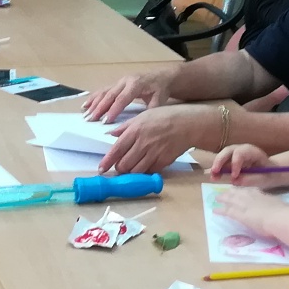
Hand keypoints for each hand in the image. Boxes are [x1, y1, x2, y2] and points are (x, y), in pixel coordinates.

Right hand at [83, 69, 171, 123]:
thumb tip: (141, 122)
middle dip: (99, 108)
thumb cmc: (160, 90)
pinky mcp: (116, 83)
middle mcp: (125, 81)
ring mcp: (119, 81)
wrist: (161, 77)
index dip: (113, 110)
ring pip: (103, 92)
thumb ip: (150, 110)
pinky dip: (93, 98)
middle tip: (90, 120)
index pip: (122, 99)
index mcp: (135, 84)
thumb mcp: (159, 100)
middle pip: (109, 95)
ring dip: (93, 104)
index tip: (105, 121)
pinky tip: (85, 105)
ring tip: (85, 115)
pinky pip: (103, 90)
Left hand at [97, 106, 212, 174]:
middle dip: (119, 168)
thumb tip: (110, 133)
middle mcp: (142, 144)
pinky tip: (145, 166)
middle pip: (124, 165)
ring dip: (131, 172)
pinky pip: (149, 171)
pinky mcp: (163, 162)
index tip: (101, 169)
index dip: (107, 162)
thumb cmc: (164, 117)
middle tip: (119, 166)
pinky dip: (144, 171)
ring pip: (135, 171)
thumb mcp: (143, 116)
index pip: (116, 150)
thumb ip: (125, 127)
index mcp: (135, 131)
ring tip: (131, 168)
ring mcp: (153, 154)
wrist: (187, 124)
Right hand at [207, 143, 271, 181]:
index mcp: (253, 152)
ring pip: (223, 156)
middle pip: (228, 151)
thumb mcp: (264, 178)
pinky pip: (223, 162)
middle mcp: (243, 150)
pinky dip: (218, 169)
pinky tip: (215, 177)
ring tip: (213, 177)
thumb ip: (251, 180)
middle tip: (215, 172)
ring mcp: (236, 154)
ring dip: (217, 166)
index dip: (235, 163)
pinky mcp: (232, 160)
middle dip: (220, 160)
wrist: (272, 172)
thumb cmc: (270, 174)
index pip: (241, 153)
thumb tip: (234, 181)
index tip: (234, 176)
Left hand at [214, 185, 288, 238]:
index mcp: (261, 194)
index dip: (242, 191)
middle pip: (238, 193)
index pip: (249, 190)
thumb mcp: (279, 205)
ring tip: (216, 199)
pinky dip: (221, 211)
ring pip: (230, 200)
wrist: (280, 217)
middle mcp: (251, 197)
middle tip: (223, 192)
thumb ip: (275, 206)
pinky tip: (215, 211)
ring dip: (223, 199)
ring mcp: (244, 205)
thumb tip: (279, 209)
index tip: (238, 189)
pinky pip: (227, 211)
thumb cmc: (284, 213)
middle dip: (230, 193)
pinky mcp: (240, 215)